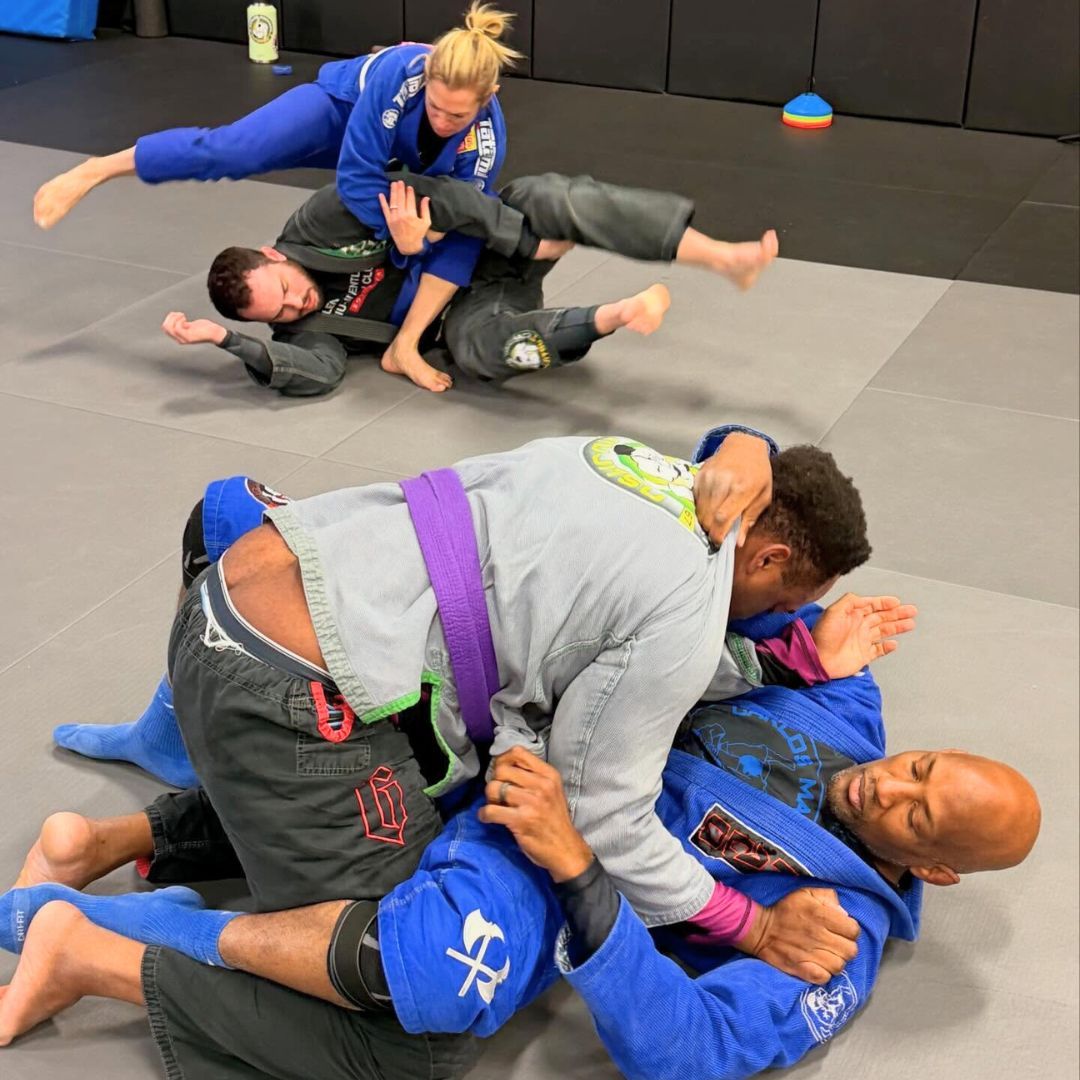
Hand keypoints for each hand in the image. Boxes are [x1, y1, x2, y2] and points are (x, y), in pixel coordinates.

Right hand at [161, 311, 227, 345]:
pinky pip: (177, 329)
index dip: (168, 318)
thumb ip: (182, 324)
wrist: (216, 333)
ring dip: (174, 318)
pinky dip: (179, 321)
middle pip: (165, 328)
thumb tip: (175, 318)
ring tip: (182, 315)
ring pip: (169, 328)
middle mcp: (180, 339)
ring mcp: (184, 339)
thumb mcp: (191, 325)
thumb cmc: (205, 328)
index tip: (178, 314)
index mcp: (179, 336)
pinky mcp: (189, 337)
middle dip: (169, 317)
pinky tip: (185, 318)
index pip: (165, 328)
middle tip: (179, 314)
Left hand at [378, 180, 432, 254]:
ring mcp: (394, 218)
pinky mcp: (389, 221)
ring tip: (393, 184)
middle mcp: (402, 215)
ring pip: (393, 202)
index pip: (410, 200)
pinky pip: (384, 210)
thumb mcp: (426, 222)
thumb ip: (425, 209)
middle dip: (400, 189)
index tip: (409, 186)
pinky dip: (382, 202)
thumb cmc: (419, 234)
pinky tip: (381, 195)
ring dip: (393, 192)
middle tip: (400, 181)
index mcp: (412, 215)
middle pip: (401, 199)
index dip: (409, 192)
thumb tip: (426, 198)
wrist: (409, 247)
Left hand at [477, 746, 593, 882]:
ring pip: (493, 788)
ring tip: (495, 806)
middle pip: (502, 769)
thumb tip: (503, 766)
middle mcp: (541, 785)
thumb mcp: (552, 791)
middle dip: (494, 780)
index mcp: (549, 775)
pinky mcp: (521, 820)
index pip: (517, 752)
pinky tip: (488, 818)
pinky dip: (484, 815)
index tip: (500, 772)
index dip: (502, 759)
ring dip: (489, 798)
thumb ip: (533, 776)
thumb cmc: (555, 821)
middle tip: (497, 793)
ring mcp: (531, 802)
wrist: (566, 850)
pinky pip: (490, 810)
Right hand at [693, 433, 771, 546]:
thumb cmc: (758, 473)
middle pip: (708, 516)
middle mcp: (722, 482)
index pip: (722, 517)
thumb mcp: (763, 497)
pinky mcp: (699, 475)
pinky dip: (701, 508)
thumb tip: (737, 542)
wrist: (744, 446)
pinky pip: (695, 500)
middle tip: (717, 534)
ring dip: (705, 520)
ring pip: (700, 510)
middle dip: (711, 530)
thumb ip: (749, 520)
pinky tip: (711, 506)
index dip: (718, 534)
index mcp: (741, 488)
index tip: (719, 542)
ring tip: (715, 521)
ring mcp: (708, 477)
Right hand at [737, 887, 859, 984]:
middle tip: (836, 944)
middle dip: (846, 947)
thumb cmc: (786, 910)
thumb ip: (828, 897)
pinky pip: (824, 978)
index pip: (853, 930)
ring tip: (827, 956)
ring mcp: (810, 955)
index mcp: (821, 915)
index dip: (850, 930)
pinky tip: (820, 967)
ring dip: (836, 961)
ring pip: (839, 966)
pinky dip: (825, 974)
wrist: (760, 929)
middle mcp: (818, 936)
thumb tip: (843, 913)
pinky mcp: (801, 969)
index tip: (841, 930)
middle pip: (851, 951)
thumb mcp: (806, 893)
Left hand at [811, 593, 917, 679]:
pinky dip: (887, 647)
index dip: (884, 603)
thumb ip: (850, 602)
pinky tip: (894, 644)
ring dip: (897, 627)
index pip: (872, 606)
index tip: (897, 602)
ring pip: (883, 632)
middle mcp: (859, 626)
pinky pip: (878, 650)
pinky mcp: (863, 656)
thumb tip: (865, 599)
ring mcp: (862, 641)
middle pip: (882, 618)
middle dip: (897, 614)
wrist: (817, 659)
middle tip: (912, 611)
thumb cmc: (824, 635)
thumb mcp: (833, 612)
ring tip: (911, 623)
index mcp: (852, 615)